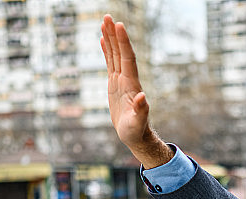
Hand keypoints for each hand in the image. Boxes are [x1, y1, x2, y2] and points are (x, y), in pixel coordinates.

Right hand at [100, 15, 172, 167]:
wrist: (134, 135)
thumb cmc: (136, 131)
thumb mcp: (138, 123)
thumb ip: (141, 110)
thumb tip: (142, 97)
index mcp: (132, 85)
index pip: (128, 59)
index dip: (123, 42)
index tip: (119, 26)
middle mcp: (127, 79)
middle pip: (121, 52)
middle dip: (115, 34)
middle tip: (108, 16)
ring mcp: (121, 80)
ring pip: (115, 55)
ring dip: (110, 38)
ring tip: (104, 21)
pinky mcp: (114, 84)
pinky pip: (110, 63)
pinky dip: (106, 51)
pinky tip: (103, 40)